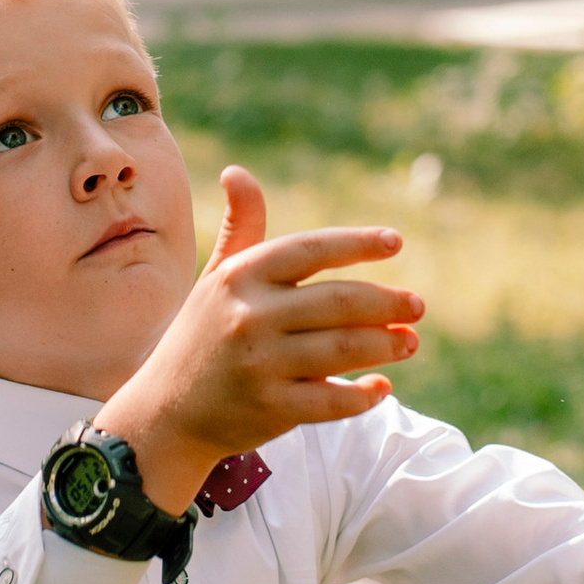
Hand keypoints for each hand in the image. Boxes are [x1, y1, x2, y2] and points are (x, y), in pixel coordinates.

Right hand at [94, 168, 422, 514]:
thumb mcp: (216, 278)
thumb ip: (241, 228)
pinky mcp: (271, 408)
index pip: (310, 249)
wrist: (165, 412)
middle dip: (387, 302)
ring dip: (387, 344)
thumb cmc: (201, 335)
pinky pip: (333, 400)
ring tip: (411, 341)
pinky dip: (364, 395)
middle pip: (339, 302)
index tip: (396, 242)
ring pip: (344, 350)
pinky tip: (382, 387)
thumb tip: (237, 171)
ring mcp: (261, 364)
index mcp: (241, 277)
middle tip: (418, 305)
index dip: (357, 243)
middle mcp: (250, 316)